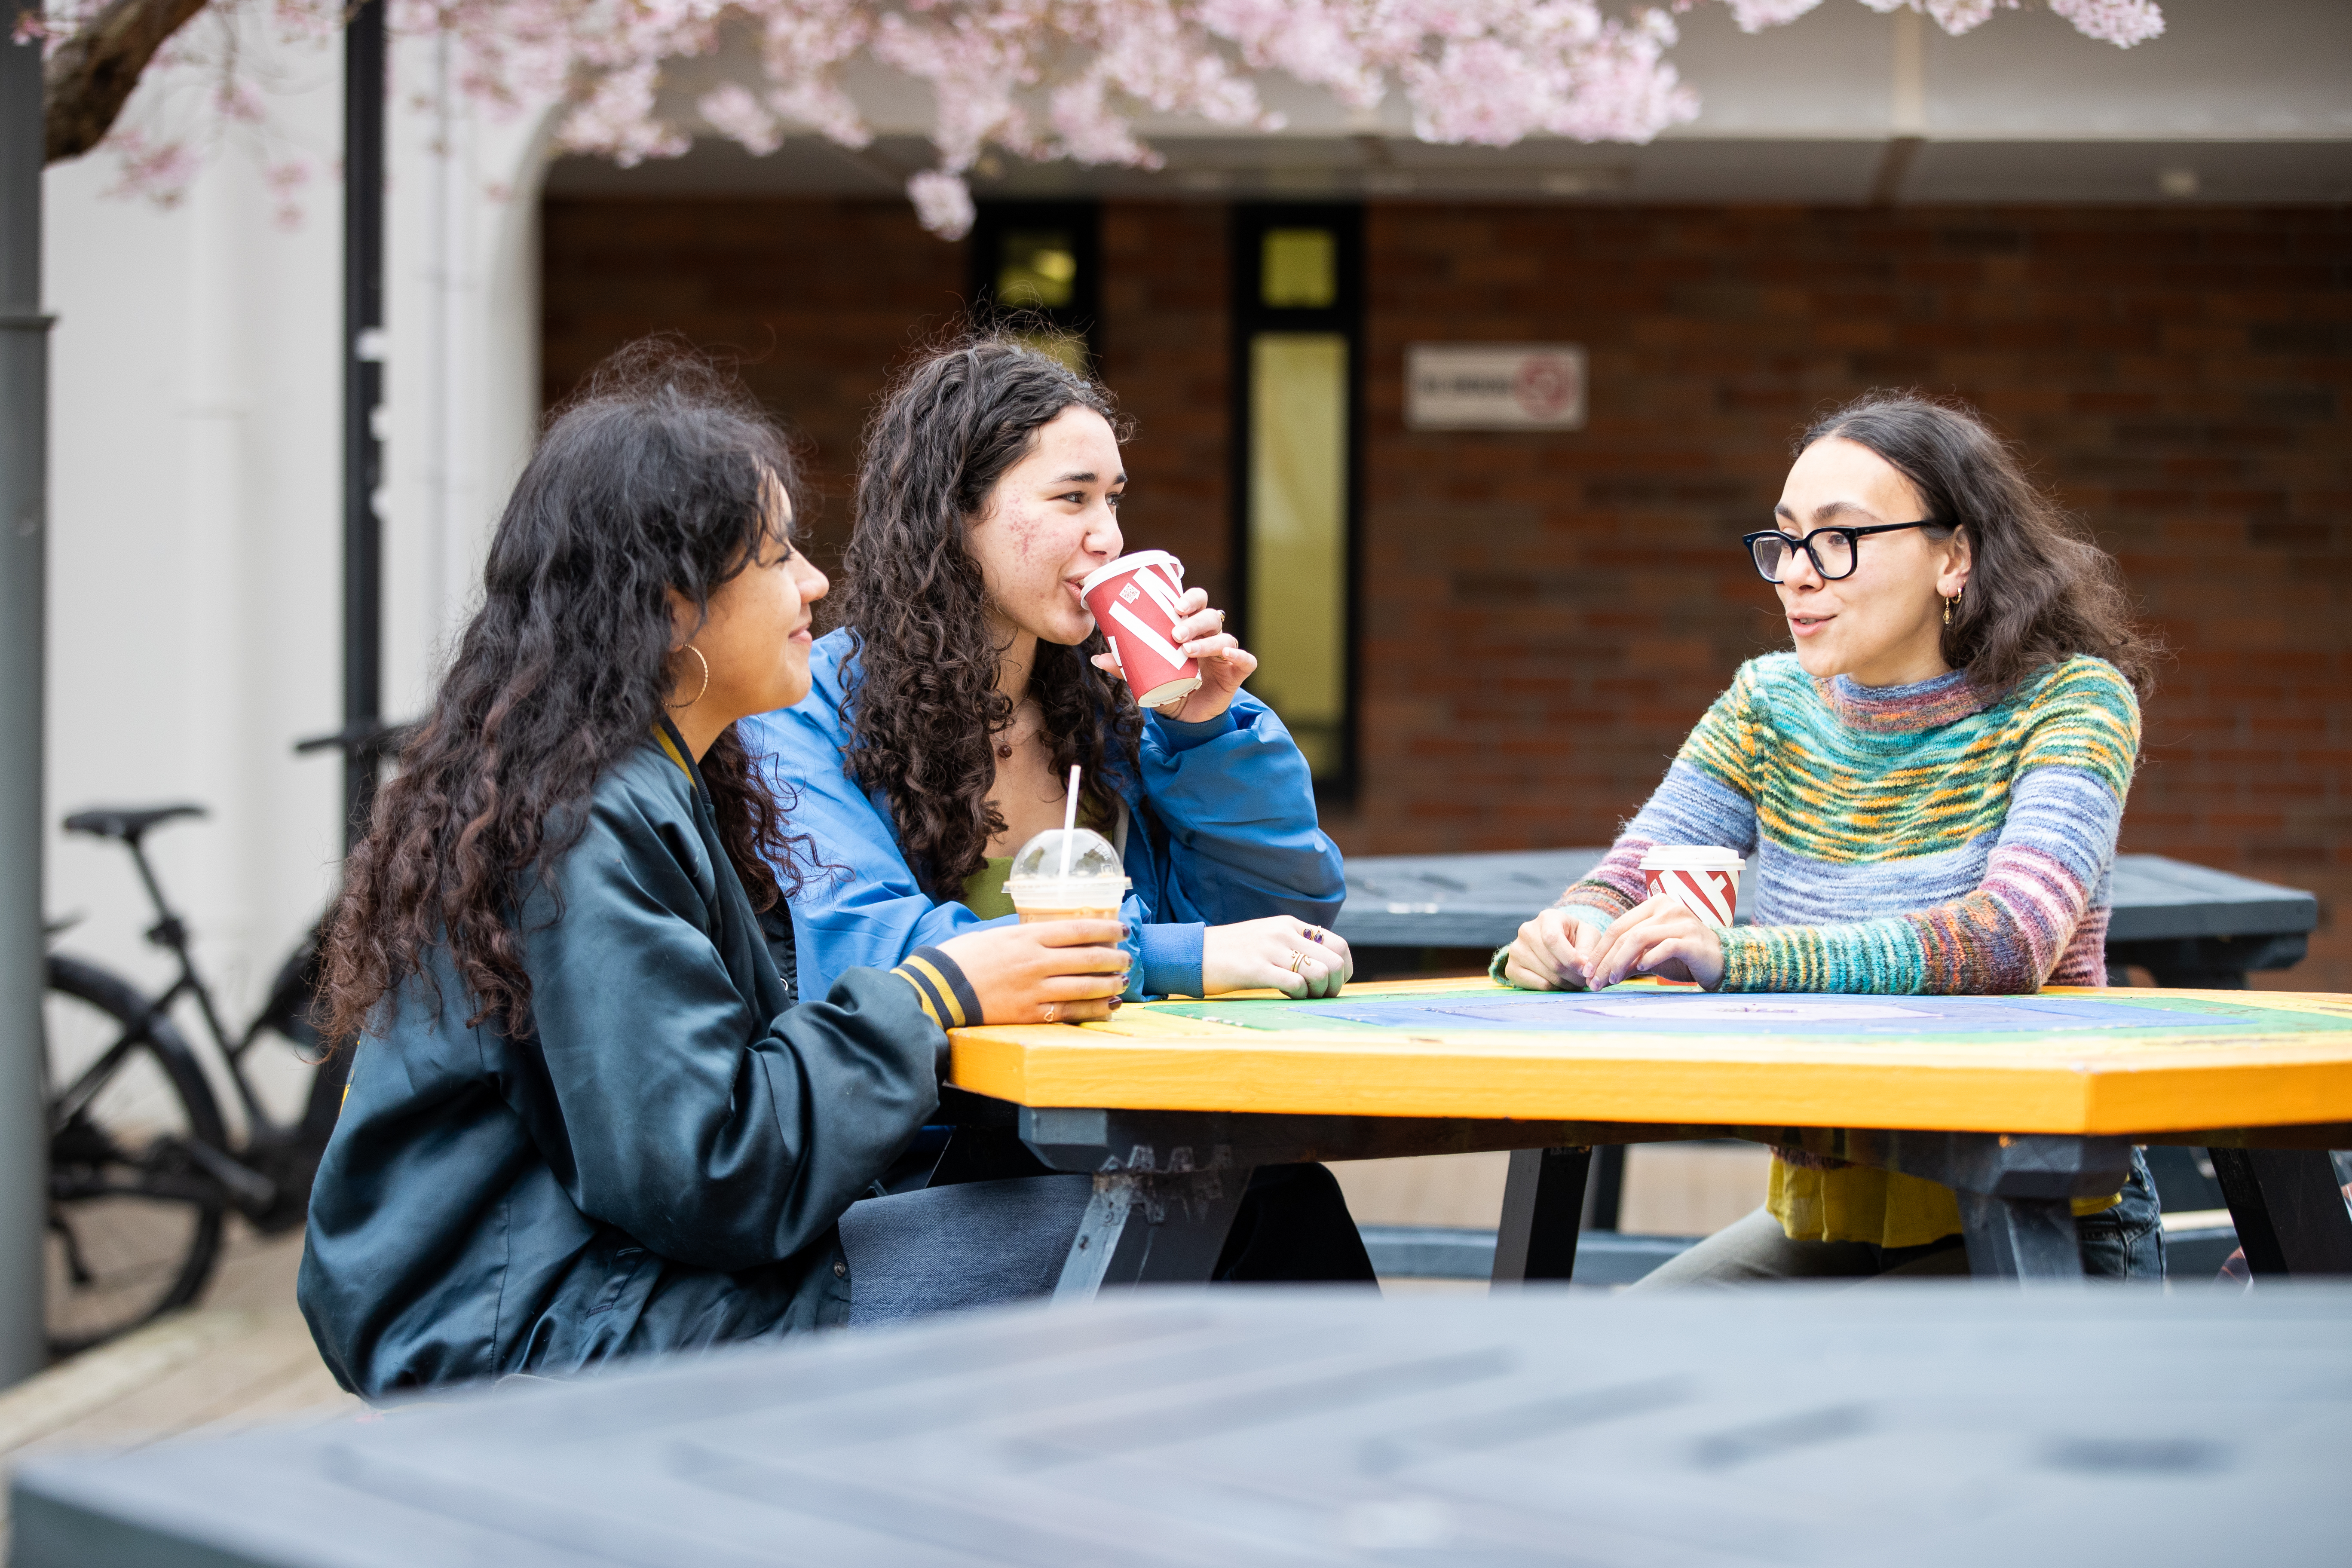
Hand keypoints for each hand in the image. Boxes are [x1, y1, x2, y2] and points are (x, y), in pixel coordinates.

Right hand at [933, 919, 1129, 1024]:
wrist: (937, 989)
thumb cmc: (963, 958)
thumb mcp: (997, 935)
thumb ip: (1028, 937)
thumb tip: (1056, 937)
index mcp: (1027, 937)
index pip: (1078, 929)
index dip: (1106, 929)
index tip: (1122, 929)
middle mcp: (1035, 961)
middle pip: (1088, 958)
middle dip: (1114, 958)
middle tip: (1127, 958)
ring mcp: (1033, 990)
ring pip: (1084, 986)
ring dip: (1109, 984)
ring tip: (1122, 982)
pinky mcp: (1028, 1015)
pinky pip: (1069, 1012)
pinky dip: (1093, 1010)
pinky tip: (1107, 1007)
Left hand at [1091, 586, 1255, 722]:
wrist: (1186, 718)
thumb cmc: (1168, 687)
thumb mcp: (1146, 676)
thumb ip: (1126, 666)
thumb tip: (1097, 657)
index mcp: (1190, 629)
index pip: (1196, 603)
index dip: (1190, 598)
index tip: (1175, 605)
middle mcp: (1210, 637)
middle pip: (1210, 616)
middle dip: (1194, 620)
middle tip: (1175, 632)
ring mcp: (1224, 655)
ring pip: (1225, 637)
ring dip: (1207, 641)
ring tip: (1187, 650)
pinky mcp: (1236, 673)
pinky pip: (1246, 660)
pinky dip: (1240, 655)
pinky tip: (1229, 656)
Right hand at [1201, 917, 1352, 998]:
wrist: (1193, 953)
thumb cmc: (1232, 953)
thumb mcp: (1267, 938)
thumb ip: (1293, 945)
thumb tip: (1323, 965)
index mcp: (1289, 924)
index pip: (1338, 944)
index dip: (1344, 969)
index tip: (1332, 983)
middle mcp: (1284, 933)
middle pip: (1335, 960)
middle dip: (1336, 985)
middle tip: (1321, 996)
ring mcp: (1270, 949)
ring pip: (1320, 972)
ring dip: (1319, 992)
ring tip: (1303, 997)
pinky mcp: (1256, 968)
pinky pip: (1296, 985)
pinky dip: (1300, 996)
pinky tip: (1287, 997)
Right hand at [1500, 907, 1603, 991]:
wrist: (1555, 942)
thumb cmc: (1575, 937)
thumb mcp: (1588, 935)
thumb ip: (1588, 948)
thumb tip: (1583, 967)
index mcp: (1546, 918)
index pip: (1552, 939)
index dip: (1570, 959)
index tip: (1585, 970)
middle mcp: (1526, 931)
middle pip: (1551, 962)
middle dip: (1573, 976)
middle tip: (1585, 981)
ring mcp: (1516, 950)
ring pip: (1545, 976)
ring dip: (1565, 984)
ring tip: (1575, 982)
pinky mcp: (1511, 968)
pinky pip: (1535, 985)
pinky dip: (1552, 989)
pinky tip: (1560, 984)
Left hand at [1582, 895, 1725, 990]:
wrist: (1721, 962)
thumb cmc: (1683, 957)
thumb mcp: (1651, 954)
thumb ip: (1628, 959)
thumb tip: (1598, 974)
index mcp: (1655, 905)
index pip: (1618, 926)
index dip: (1599, 950)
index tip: (1588, 972)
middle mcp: (1668, 907)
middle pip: (1625, 933)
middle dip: (1605, 960)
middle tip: (1594, 982)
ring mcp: (1681, 922)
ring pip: (1639, 938)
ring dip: (1620, 962)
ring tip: (1613, 980)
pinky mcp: (1692, 939)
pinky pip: (1664, 947)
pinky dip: (1649, 959)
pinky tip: (1640, 971)